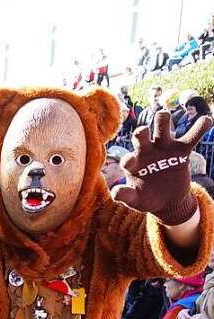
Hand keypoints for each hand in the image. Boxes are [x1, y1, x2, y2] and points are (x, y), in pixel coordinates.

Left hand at [113, 110, 213, 224]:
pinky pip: (191, 136)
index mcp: (133, 163)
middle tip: (142, 131)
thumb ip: (125, 196)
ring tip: (163, 116)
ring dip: (163, 121)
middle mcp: (146, 151)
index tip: (128, 162)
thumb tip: (115, 192)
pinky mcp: (181, 150)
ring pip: (163, 129)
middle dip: (141, 132)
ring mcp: (164, 148)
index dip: (127, 160)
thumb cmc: (146, 198)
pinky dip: (199, 128)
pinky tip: (206, 120)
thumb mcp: (135, 200)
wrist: (167, 200)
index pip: (128, 159)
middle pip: (142, 136)